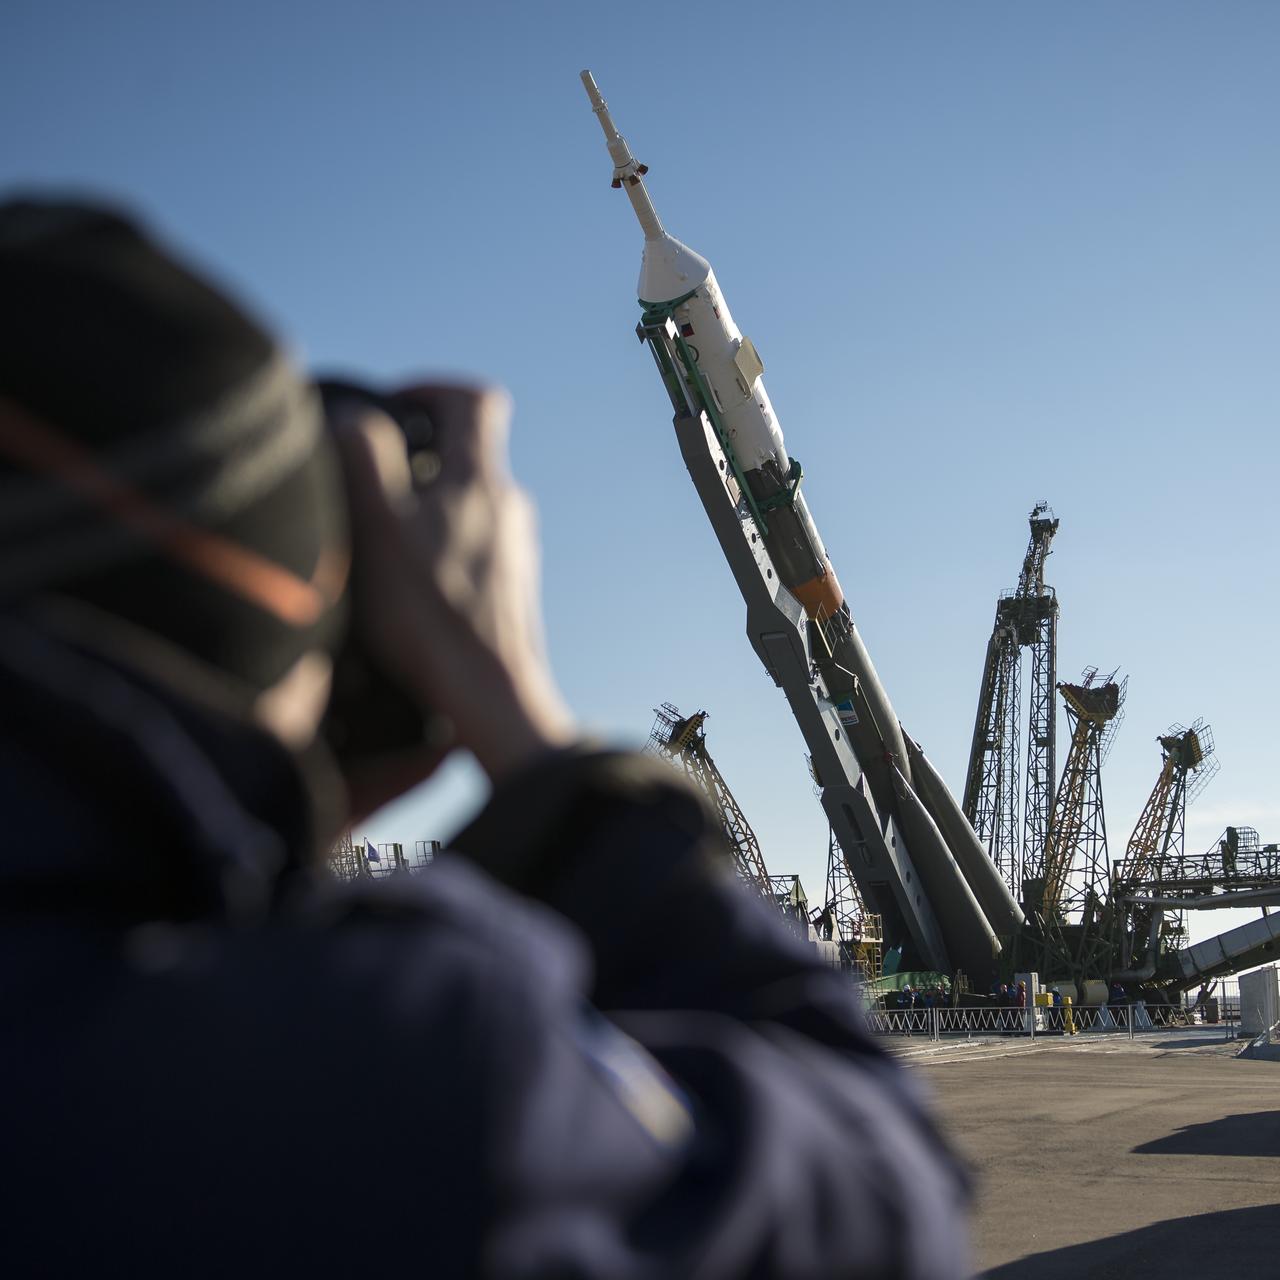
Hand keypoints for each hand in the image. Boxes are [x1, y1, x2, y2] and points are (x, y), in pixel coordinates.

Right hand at [331, 383, 576, 799]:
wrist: (489, 697)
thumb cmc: (430, 615)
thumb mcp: (379, 526)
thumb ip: (365, 458)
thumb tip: (359, 414)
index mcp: (482, 479)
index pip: (474, 399)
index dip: (431, 387)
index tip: (392, 405)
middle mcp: (510, 507)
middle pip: (466, 453)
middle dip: (414, 455)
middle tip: (368, 481)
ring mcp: (516, 550)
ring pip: (467, 503)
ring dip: (425, 505)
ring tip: (380, 538)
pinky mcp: (512, 589)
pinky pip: (472, 546)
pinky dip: (439, 546)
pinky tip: (407, 584)